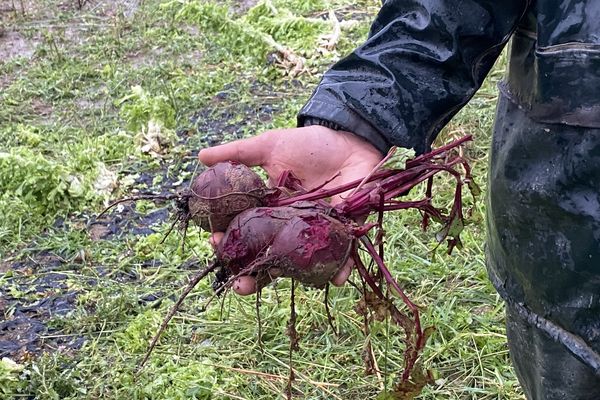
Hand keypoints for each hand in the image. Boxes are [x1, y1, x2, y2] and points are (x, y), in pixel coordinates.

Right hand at [198, 126, 382, 293]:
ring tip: (283, 286)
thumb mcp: (271, 146)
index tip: (215, 243)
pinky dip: (340, 268)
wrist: (350, 141)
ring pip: (298, 265)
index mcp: (269, 211)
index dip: (228, 242)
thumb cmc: (310, 145)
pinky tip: (337, 278)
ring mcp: (314, 234)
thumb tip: (200, 157)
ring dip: (290, 279)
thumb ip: (238, 153)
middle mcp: (289, 228)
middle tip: (239, 285)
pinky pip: (341, 257)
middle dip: (250, 277)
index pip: (244, 234)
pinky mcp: (342, 233)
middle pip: (266, 258)